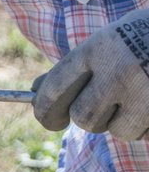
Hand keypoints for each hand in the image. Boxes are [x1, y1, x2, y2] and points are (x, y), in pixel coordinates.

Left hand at [32, 8, 148, 139]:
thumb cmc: (145, 35)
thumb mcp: (109, 40)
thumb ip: (73, 68)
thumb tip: (33, 93)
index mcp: (98, 48)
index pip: (54, 90)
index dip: (45, 110)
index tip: (48, 119)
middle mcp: (120, 70)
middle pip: (84, 119)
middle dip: (91, 117)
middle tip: (105, 105)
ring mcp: (148, 92)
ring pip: (118, 131)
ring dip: (126, 121)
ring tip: (143, 93)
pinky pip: (147, 135)